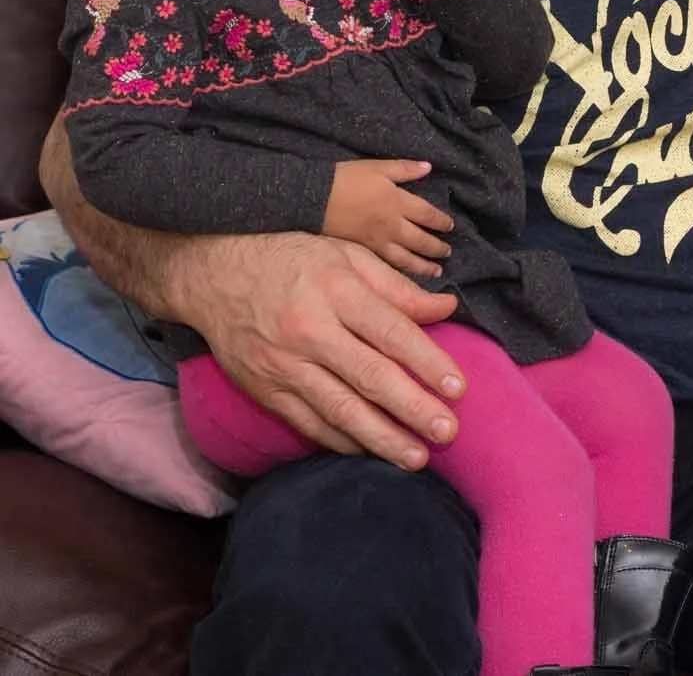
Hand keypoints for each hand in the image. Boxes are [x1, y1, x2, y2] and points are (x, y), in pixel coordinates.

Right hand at [169, 232, 464, 468]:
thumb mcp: (346, 255)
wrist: (211, 275)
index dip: (428, 362)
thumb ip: (397, 287)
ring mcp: (284, 365)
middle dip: (412, 408)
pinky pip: (308, 422)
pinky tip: (370, 453)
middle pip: (369, 376)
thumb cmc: (290, 259)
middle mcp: (310, 332)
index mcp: (336, 291)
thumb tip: (447, 307)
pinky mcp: (264, 390)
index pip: (392, 332)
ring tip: (416, 458)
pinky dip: (341, 441)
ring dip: (381, 438)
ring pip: (338, 409)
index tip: (459, 389)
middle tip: (448, 433)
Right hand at [323, 158, 454, 276]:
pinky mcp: (363, 249)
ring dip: (424, 265)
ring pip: (407, 258)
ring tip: (436, 271)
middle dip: (437, 247)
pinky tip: (407, 274)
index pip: (428, 215)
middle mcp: (392, 225)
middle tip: (447, 252)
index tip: (450, 226)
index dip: (442, 222)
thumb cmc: (346, 179)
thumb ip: (405, 169)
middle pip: (421, 240)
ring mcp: (378, 240)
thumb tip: (429, 167)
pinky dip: (401, 270)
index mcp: (398, 202)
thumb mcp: (377, 167)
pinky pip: (387, 263)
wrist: (313, 198)